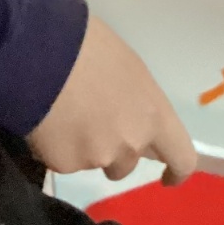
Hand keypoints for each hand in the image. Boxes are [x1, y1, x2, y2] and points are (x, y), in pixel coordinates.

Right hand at [26, 16, 195, 182]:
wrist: (41, 53)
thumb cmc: (91, 47)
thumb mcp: (129, 70)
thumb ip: (137, 104)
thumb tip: (128, 115)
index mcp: (153, 116)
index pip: (181, 158)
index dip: (177, 171)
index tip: (167, 176)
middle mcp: (130, 144)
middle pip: (127, 163)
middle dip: (115, 149)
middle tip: (95, 120)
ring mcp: (96, 158)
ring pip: (94, 161)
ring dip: (86, 148)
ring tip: (66, 113)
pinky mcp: (62, 165)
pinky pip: (64, 160)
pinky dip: (58, 146)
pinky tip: (48, 118)